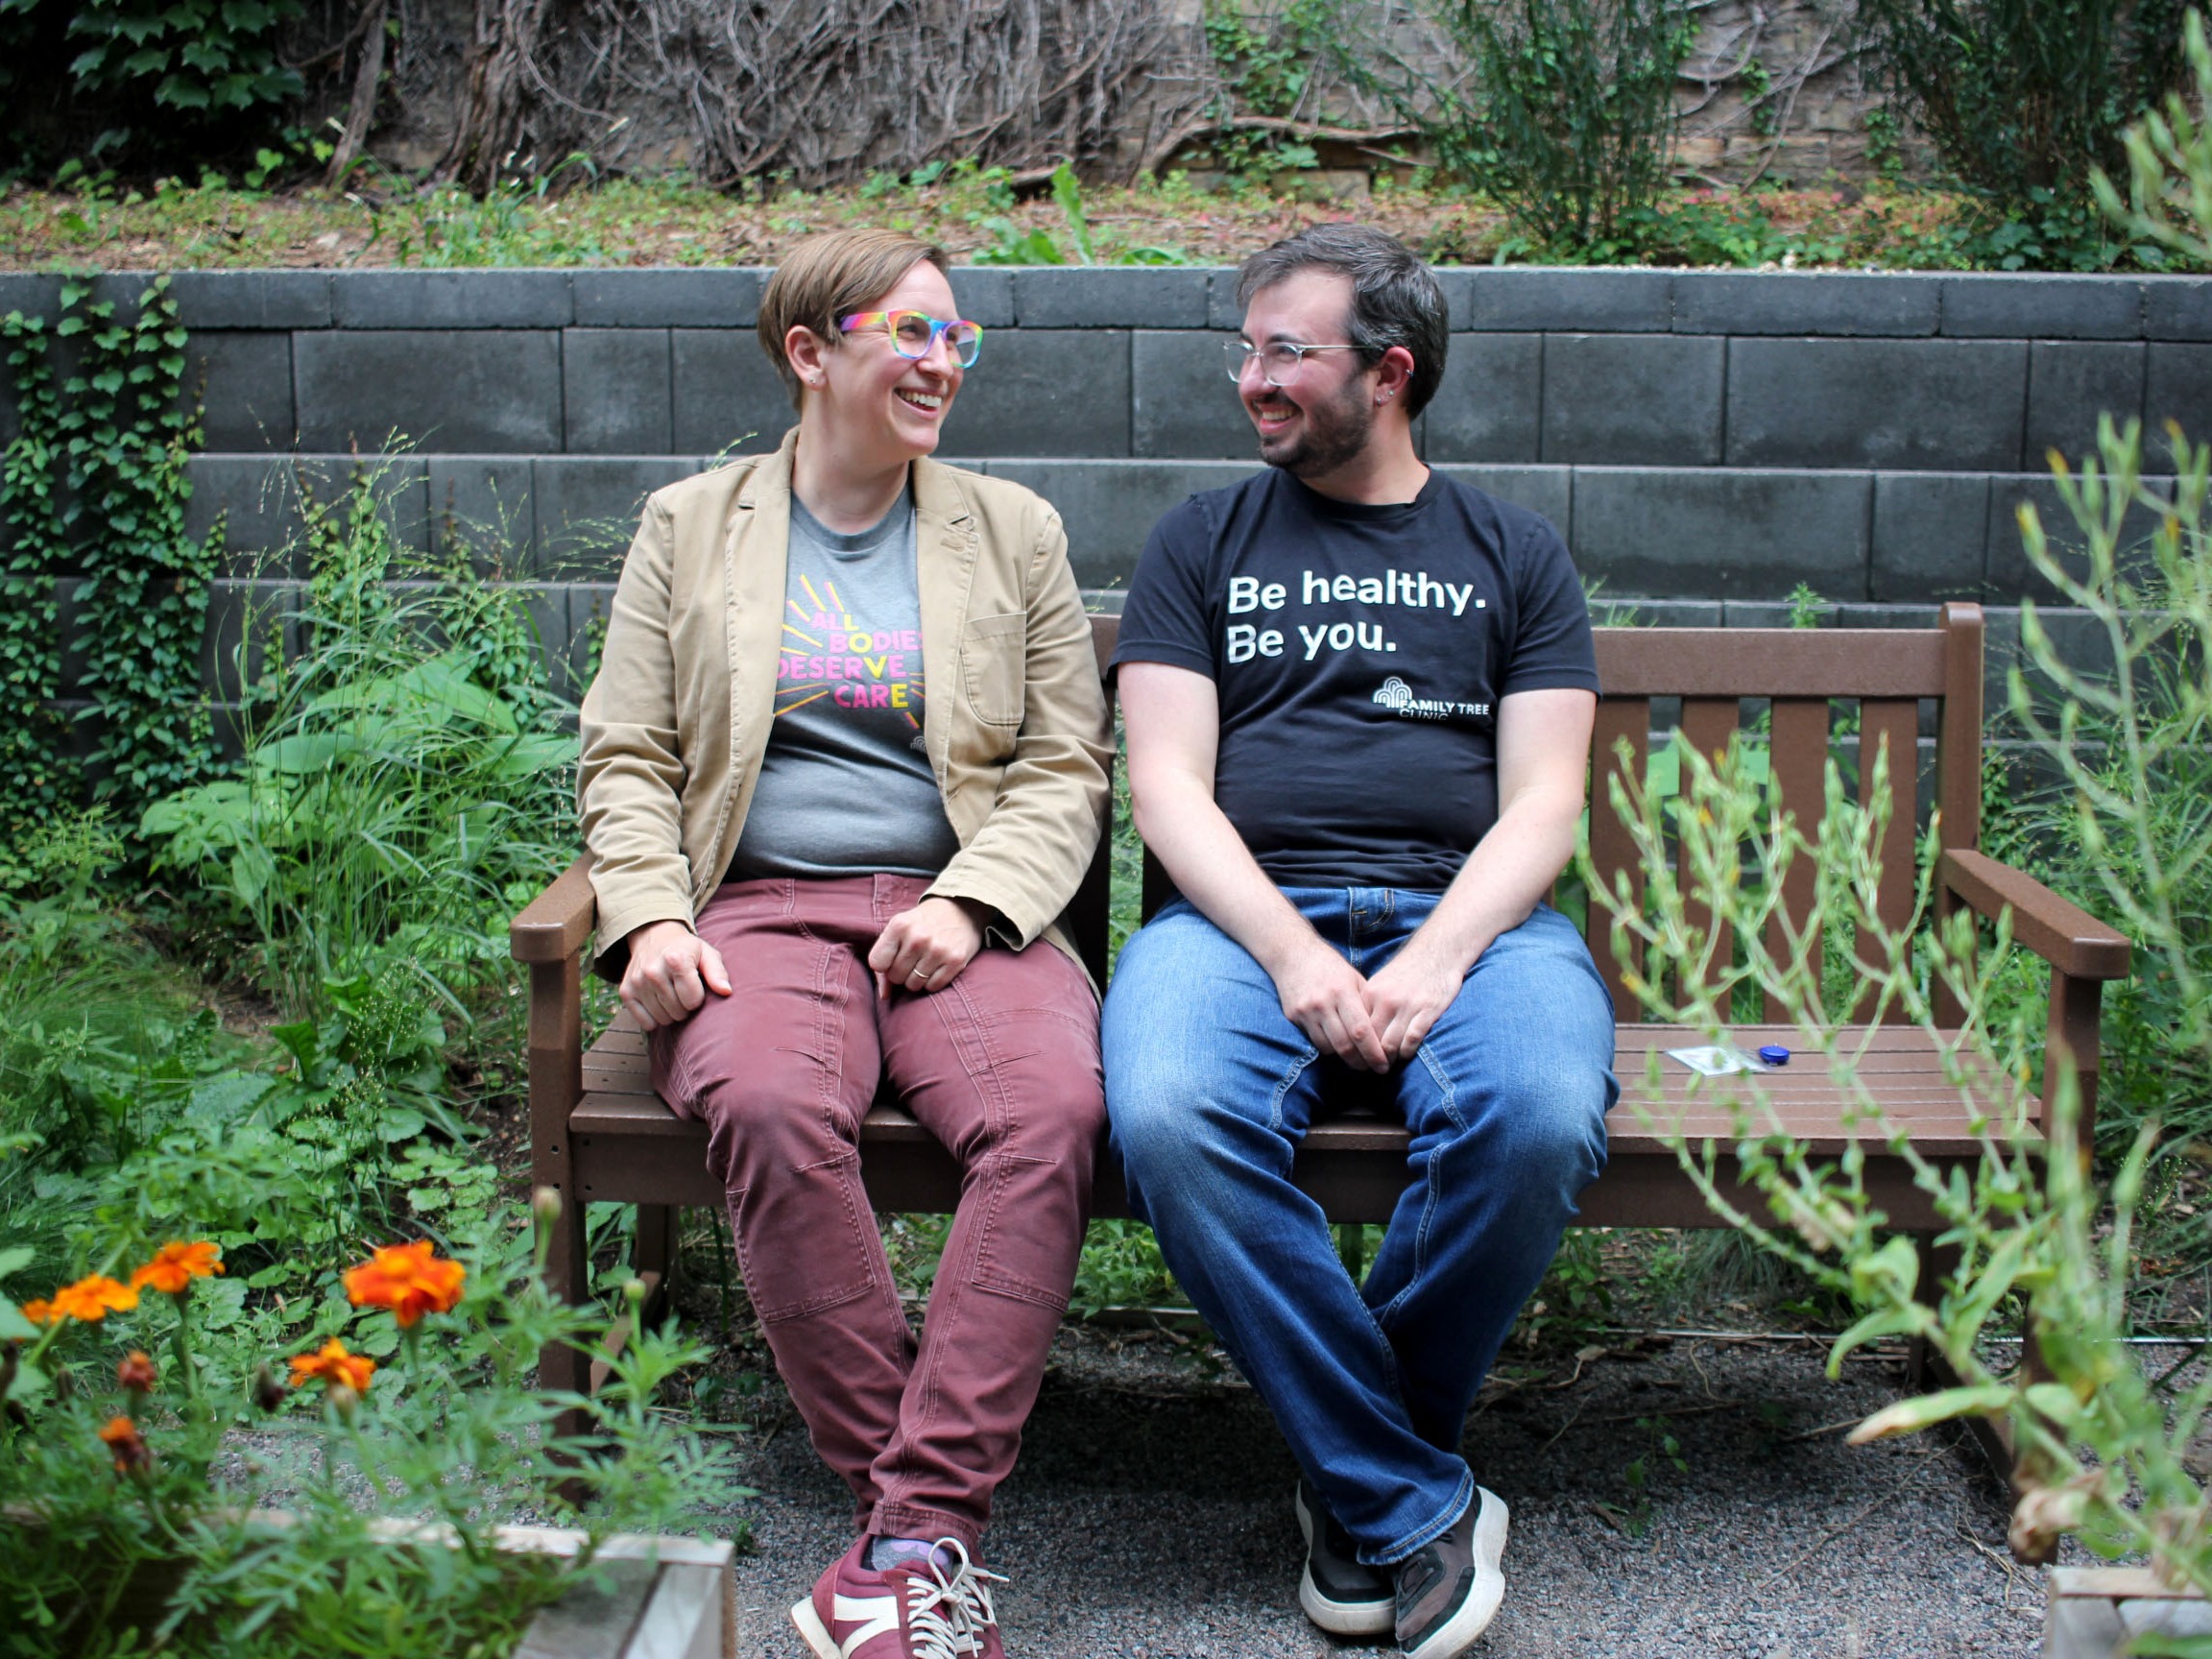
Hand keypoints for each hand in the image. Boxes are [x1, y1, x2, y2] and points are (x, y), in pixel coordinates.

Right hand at [619, 919, 730, 1031]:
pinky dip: (655, 1018)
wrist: (655, 936)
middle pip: (678, 1012)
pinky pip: (646, 1023)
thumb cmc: (687, 949)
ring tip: (672, 994)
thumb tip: (726, 991)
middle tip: (683, 991)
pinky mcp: (626, 992)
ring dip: (671, 1013)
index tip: (696, 986)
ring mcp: (637, 982)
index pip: (693, 1000)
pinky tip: (658, 1002)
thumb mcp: (707, 954)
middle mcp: (653, 970)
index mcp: (676, 959)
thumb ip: (717, 973)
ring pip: (663, 1019)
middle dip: (685, 1006)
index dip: (698, 997)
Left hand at [868, 897, 986, 999]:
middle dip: (901, 972)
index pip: (877, 963)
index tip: (893, 958)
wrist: (961, 909)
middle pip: (895, 977)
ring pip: (914, 985)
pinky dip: (932, 981)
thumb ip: (884, 960)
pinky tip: (937, 966)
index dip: (883, 965)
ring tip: (924, 962)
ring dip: (917, 978)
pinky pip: (933, 987)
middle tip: (912, 958)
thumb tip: (884, 995)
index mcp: (899, 925)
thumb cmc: (923, 923)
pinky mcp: (955, 961)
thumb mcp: (899, 930)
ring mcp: (938, 950)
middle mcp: (918, 937)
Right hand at [1270, 938, 1388, 1071]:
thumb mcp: (1354, 978)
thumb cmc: (1330, 966)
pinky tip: (1337, 1045)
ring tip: (1356, 1059)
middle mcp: (1323, 1003)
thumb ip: (1366, 1004)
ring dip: (1344, 1057)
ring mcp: (1306, 1011)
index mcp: (1343, 991)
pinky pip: (1314, 1041)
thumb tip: (1384, 1032)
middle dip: (1361, 1062)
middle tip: (1372, 1069)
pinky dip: (1328, 1047)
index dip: (1374, 1052)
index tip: (1383, 1065)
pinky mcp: (1293, 1017)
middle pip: (1344, 1045)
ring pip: (1328, 1048)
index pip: (1361, 1031)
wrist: (1292, 954)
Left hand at [1363, 936, 1465, 1065]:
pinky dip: (1407, 1052)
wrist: (1437, 952)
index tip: (1357, 1058)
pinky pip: (1412, 1040)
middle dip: (1371, 1058)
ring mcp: (1407, 1006)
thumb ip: (1369, 1005)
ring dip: (1389, 1059)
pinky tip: (1406, 1053)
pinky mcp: (1428, 1011)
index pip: (1356, 1028)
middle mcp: (1386, 1001)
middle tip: (1372, 1068)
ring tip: (1389, 1064)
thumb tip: (1355, 1030)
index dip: (1355, 1047)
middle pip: (1371, 1040)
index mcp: (1371, 993)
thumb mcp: (1381, 983)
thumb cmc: (1407, 971)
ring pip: (1390, 1045)